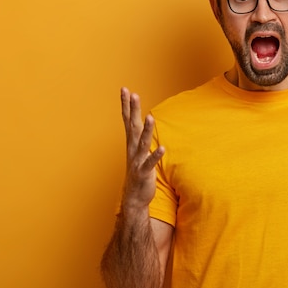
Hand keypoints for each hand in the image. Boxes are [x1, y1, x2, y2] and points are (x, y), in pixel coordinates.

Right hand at [120, 87, 164, 210]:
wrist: (133, 197)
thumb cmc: (138, 171)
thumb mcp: (138, 150)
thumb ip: (140, 135)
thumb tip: (143, 119)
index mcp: (131, 142)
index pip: (128, 119)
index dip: (126, 105)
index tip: (125, 89)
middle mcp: (132, 149)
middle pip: (132, 126)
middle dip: (133, 110)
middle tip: (132, 94)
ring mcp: (137, 160)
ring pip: (142, 143)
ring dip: (147, 130)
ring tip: (150, 117)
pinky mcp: (144, 172)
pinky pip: (150, 163)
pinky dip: (155, 156)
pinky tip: (162, 148)